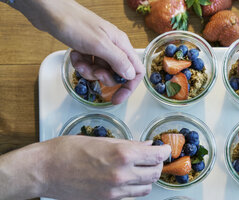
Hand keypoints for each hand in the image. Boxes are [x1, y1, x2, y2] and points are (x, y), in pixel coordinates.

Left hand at [12, 0, 143, 103]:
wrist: (50, 11)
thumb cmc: (75, 23)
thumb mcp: (99, 44)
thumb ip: (118, 61)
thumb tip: (131, 76)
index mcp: (121, 45)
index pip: (136, 71)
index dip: (128, 87)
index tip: (117, 98)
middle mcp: (114, 47)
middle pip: (117, 74)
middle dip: (103, 78)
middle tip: (93, 72)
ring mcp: (100, 48)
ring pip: (101, 71)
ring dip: (89, 71)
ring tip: (80, 61)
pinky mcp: (87, 48)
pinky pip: (89, 65)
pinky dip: (81, 64)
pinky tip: (75, 55)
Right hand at [38, 136, 169, 199]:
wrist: (43, 172)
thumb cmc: (67, 150)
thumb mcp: (101, 141)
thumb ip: (128, 145)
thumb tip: (147, 146)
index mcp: (122, 155)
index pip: (157, 156)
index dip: (164, 151)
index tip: (165, 148)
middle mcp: (122, 175)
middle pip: (155, 173)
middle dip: (157, 164)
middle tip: (153, 157)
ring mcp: (115, 192)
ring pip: (146, 188)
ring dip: (147, 177)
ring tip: (140, 168)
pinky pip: (129, 194)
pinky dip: (132, 186)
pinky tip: (123, 177)